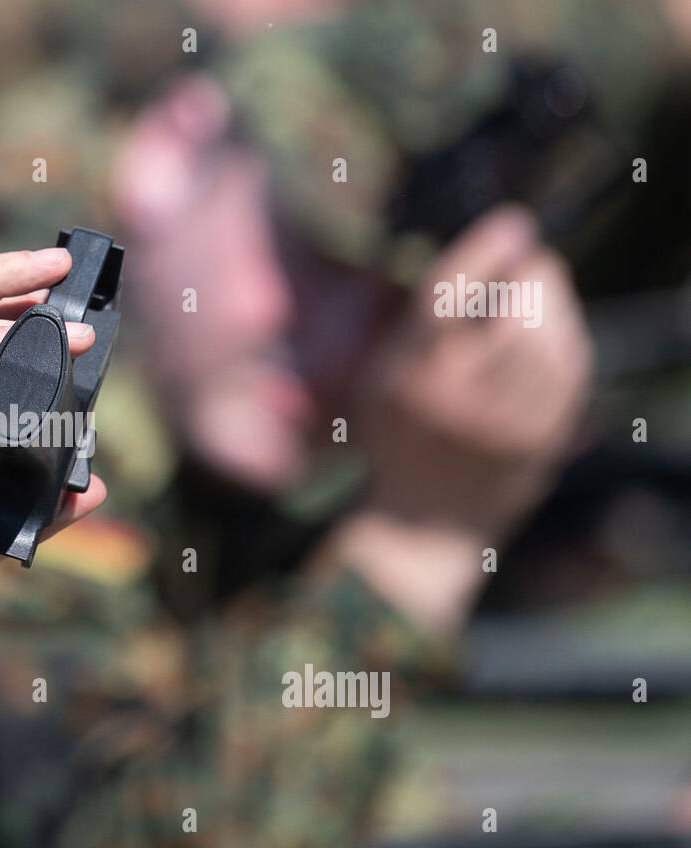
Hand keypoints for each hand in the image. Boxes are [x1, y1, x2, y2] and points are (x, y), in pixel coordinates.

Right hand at [322, 207, 593, 633]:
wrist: (423, 525)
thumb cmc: (394, 438)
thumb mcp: (376, 378)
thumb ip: (414, 322)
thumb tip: (479, 254)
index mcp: (407, 378)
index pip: (447, 294)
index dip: (485, 247)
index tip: (513, 222)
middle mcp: (458, 400)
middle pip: (515, 308)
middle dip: (532, 274)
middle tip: (527, 263)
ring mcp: (507, 423)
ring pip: (552, 336)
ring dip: (553, 305)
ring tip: (536, 297)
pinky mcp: (541, 439)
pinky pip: (570, 370)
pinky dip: (567, 340)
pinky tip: (550, 335)